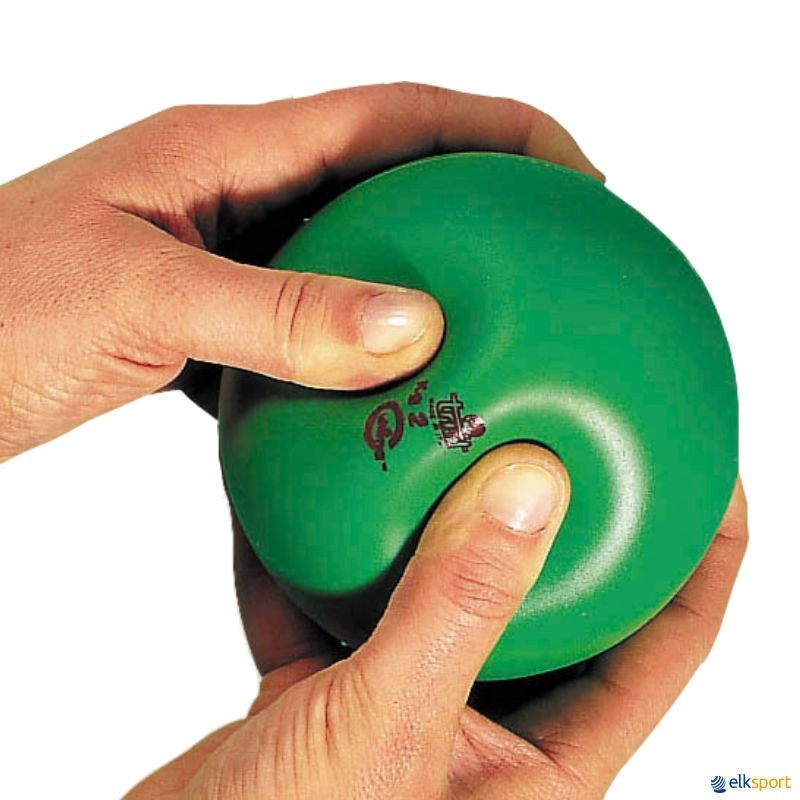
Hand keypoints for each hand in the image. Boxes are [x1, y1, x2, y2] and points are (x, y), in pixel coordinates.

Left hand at [0, 83, 602, 460]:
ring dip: (423, 277)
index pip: (392, 115)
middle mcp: (231, 193)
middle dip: (479, 198)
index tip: (576, 171)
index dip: (495, 130)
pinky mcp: (203, 322)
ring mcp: (220, 257)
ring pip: (352, 256)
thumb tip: (414, 323)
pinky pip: (305, 324)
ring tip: (496, 319)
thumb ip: (278, 312)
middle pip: (386, 176)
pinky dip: (356, 350)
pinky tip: (385, 392)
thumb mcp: (137, 299)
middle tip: (558, 245)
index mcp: (222, 152)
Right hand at [126, 445, 746, 798]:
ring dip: (435, 520)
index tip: (711, 473)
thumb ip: (456, 608)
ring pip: (444, 590)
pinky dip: (318, 549)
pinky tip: (305, 485)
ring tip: (446, 436)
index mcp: (538, 767)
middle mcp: (482, 731)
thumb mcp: (386, 730)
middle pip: (555, 602)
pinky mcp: (331, 690)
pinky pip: (338, 598)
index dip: (703, 558)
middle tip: (567, 428)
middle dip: (564, 520)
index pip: (662, 647)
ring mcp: (405, 704)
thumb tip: (530, 489)